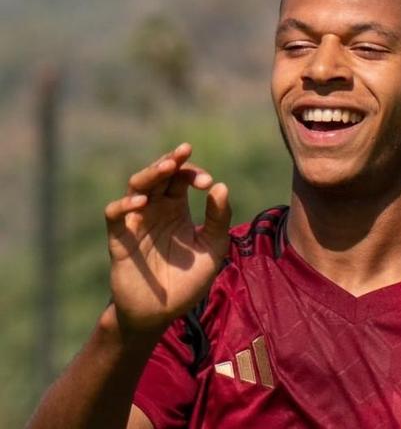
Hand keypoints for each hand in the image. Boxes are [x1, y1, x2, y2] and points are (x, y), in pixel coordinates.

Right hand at [104, 143, 230, 334]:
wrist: (162, 313)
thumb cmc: (188, 280)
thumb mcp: (213, 248)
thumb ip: (218, 219)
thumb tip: (220, 186)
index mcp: (175, 208)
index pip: (181, 178)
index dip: (193, 173)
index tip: (208, 183)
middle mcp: (154, 210)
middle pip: (158, 174)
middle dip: (171, 161)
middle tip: (184, 151)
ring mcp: (136, 222)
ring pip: (136, 187)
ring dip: (150, 174)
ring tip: (166, 166)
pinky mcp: (120, 239)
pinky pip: (114, 215)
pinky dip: (124, 205)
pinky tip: (140, 202)